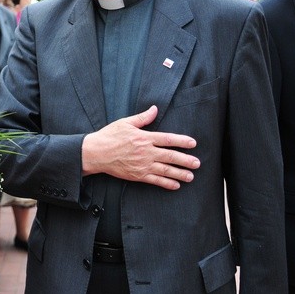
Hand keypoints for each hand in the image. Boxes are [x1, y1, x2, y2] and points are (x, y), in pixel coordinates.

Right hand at [81, 105, 199, 189]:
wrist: (96, 153)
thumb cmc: (110, 136)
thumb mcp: (125, 123)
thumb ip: (143, 117)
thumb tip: (155, 109)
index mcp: (144, 138)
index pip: (168, 139)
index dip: (182, 141)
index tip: (193, 143)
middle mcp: (146, 152)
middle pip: (171, 156)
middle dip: (186, 160)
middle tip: (197, 163)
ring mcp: (143, 165)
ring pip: (166, 170)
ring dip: (180, 174)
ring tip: (191, 176)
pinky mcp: (138, 175)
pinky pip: (155, 181)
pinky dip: (167, 183)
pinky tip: (175, 185)